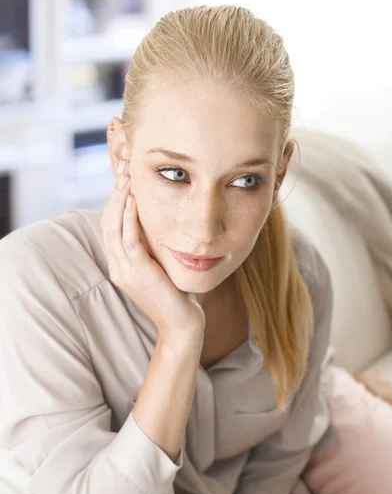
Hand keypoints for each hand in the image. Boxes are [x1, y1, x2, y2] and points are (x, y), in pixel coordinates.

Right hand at [100, 161, 205, 336]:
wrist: (182, 325)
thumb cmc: (177, 295)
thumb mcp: (162, 266)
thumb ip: (154, 248)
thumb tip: (161, 223)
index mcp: (121, 264)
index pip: (111, 225)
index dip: (115, 199)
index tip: (126, 176)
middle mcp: (118, 266)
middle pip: (107, 221)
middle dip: (115, 193)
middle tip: (124, 168)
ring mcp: (125, 271)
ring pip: (114, 228)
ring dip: (120, 200)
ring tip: (128, 177)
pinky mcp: (138, 274)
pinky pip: (129, 241)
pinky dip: (129, 219)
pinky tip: (135, 200)